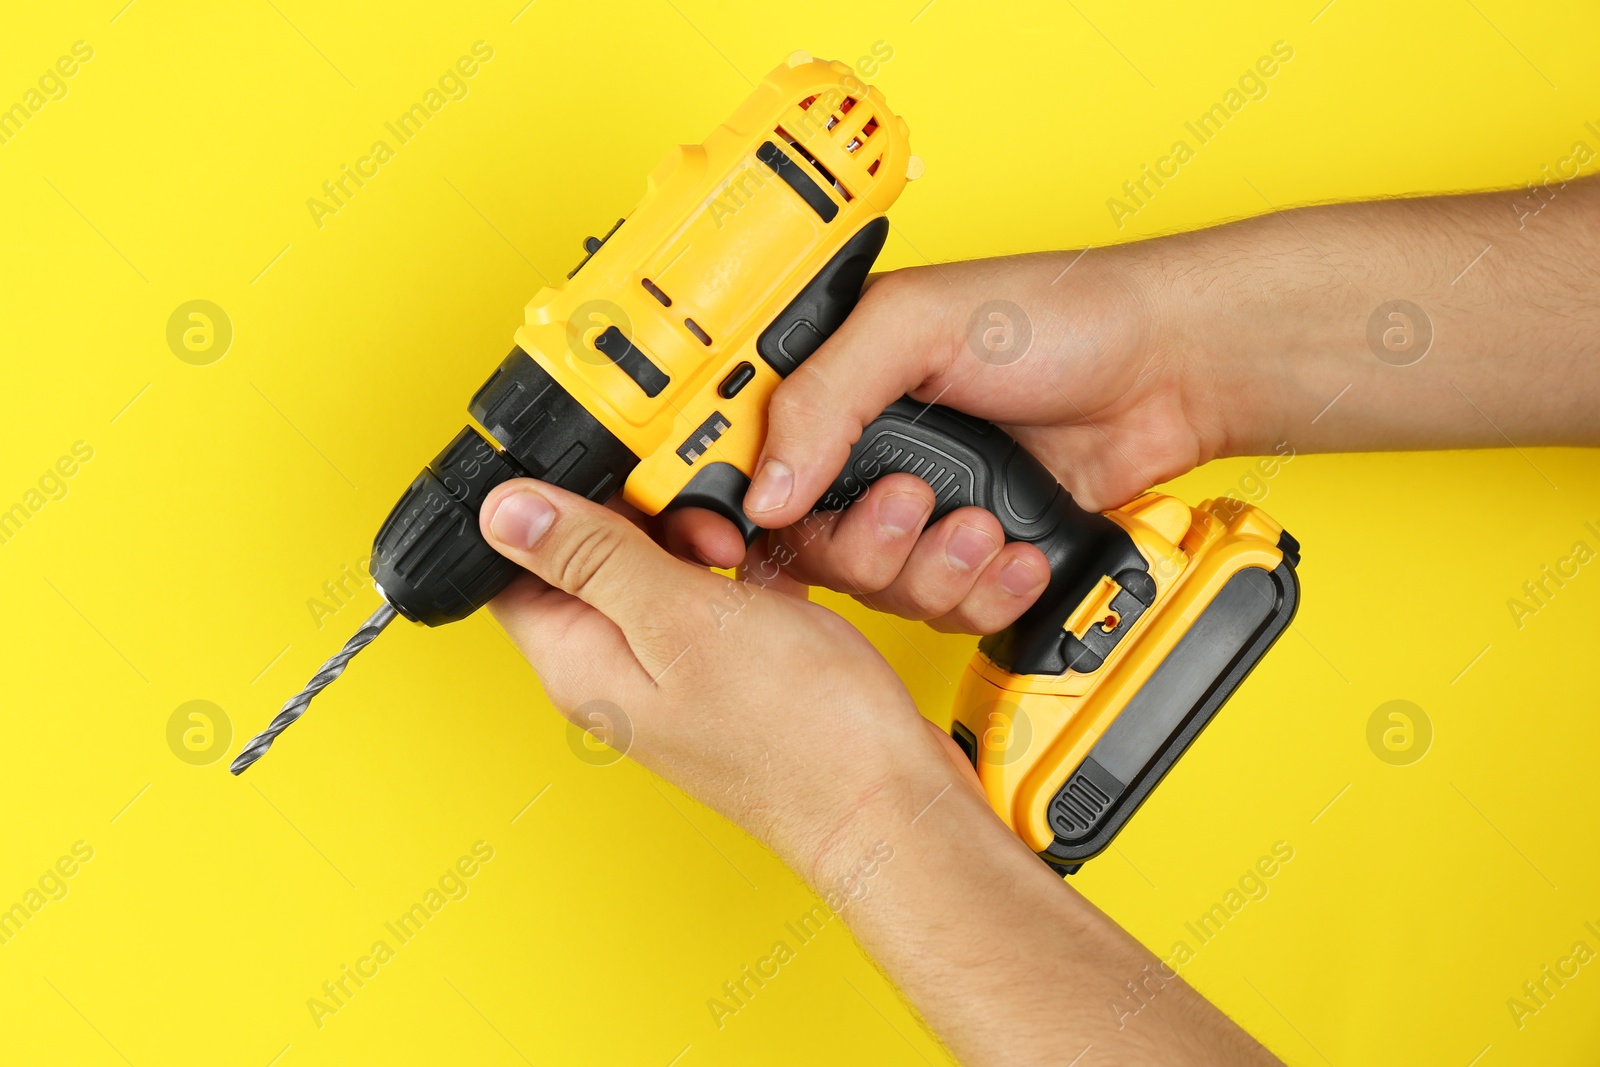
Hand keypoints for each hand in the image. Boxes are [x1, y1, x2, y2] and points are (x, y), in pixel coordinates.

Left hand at [478, 476, 974, 880]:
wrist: (885, 797)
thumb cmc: (793, 734)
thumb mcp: (679, 619)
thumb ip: (592, 558)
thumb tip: (503, 513)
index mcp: (581, 662)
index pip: (516, 566)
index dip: (549, 506)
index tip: (603, 472)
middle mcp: (617, 667)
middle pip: (589, 554)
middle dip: (636, 511)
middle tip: (688, 511)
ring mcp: (676, 666)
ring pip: (658, 563)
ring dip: (695, 533)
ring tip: (735, 544)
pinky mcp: (730, 662)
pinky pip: (715, 588)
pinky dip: (742, 562)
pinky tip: (771, 560)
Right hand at [663, 248, 1214, 633]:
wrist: (1169, 368)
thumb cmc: (1055, 315)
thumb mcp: (914, 325)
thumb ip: (824, 396)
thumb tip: (764, 488)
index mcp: (831, 386)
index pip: (746, 464)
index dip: (730, 513)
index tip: (730, 542)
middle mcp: (868, 453)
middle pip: (811, 549)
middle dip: (865, 545)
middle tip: (914, 504)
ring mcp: (923, 509)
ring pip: (879, 590)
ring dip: (934, 571)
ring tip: (983, 525)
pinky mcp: (975, 552)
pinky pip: (948, 611)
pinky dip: (985, 593)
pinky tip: (1014, 551)